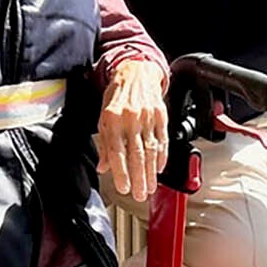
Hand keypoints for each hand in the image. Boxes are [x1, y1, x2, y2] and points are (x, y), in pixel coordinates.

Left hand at [96, 58, 169, 201]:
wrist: (136, 71)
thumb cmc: (117, 94)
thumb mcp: (103, 116)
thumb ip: (104, 143)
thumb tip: (103, 167)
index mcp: (113, 118)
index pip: (117, 151)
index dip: (121, 172)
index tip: (123, 187)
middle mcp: (131, 118)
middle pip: (136, 154)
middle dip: (139, 178)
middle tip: (139, 194)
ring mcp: (148, 117)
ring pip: (151, 150)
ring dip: (151, 172)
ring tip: (150, 187)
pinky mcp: (161, 115)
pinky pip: (162, 139)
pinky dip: (162, 156)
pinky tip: (159, 169)